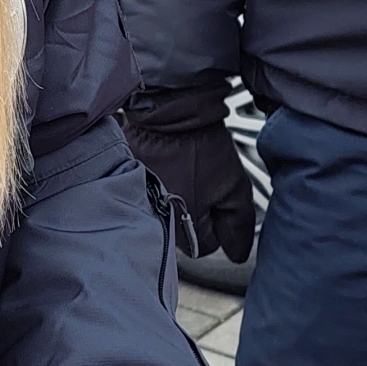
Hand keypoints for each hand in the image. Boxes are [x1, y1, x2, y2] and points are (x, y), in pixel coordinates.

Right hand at [122, 86, 256, 262]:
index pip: (205, 247)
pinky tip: (166, 170)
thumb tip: (238, 254)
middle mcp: (154, 221)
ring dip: (175, 204)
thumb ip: (239, 226)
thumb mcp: (233, 187)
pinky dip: (158, 189)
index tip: (217, 202)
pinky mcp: (127, 186)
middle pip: (182, 235)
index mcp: (182, 227)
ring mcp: (137, 203)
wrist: (171, 111)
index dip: (217, 224)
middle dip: (195, 216)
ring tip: (182, 175)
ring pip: (165, 217)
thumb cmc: (201, 146)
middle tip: (201, 186)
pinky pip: (146, 199)